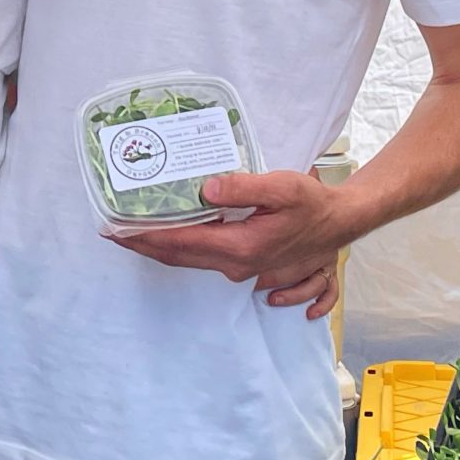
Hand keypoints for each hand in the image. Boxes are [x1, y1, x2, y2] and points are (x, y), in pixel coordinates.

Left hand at [109, 169, 351, 318]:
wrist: (344, 223)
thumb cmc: (314, 204)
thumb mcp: (282, 187)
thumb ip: (243, 187)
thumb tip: (205, 190)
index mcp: (240, 247)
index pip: (180, 242)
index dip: (144, 236)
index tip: (115, 230)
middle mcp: (238, 265)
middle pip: (181, 257)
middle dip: (146, 245)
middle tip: (115, 232)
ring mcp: (247, 271)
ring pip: (195, 261)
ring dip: (166, 249)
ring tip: (139, 234)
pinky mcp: (255, 270)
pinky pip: (216, 269)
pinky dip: (190, 259)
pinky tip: (175, 249)